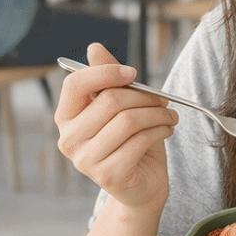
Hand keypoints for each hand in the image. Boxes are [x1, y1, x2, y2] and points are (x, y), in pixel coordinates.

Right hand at [54, 42, 178, 209]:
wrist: (142, 187)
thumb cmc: (131, 142)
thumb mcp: (122, 107)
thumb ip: (108, 79)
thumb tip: (94, 47)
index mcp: (66, 118)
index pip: (75, 84)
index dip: (106, 72)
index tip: (133, 74)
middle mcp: (68, 139)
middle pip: (109, 101)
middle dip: (144, 96)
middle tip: (163, 99)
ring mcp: (85, 160)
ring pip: (128, 121)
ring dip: (157, 113)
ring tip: (170, 115)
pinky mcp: (107, 176)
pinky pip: (139, 141)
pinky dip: (160, 130)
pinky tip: (167, 130)